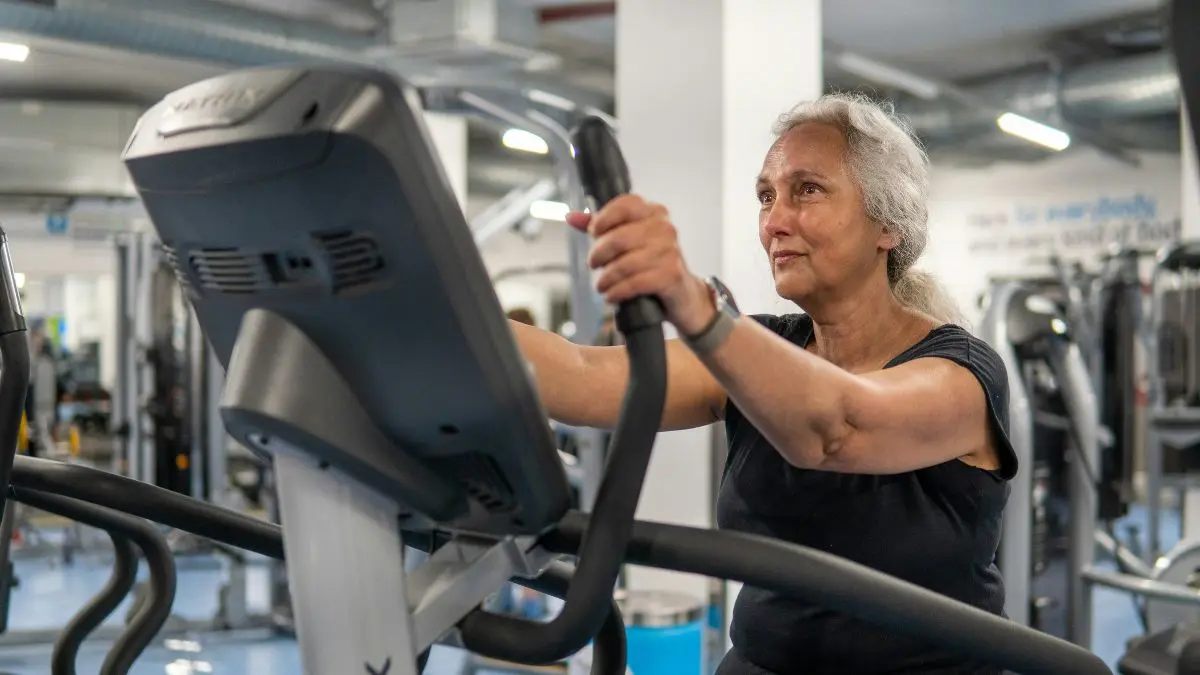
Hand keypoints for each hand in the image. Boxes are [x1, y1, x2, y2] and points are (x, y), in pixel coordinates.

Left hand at [566, 195, 715, 334]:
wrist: (682, 294)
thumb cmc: (651, 264)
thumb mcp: (628, 242)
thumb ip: (602, 228)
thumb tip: (571, 217)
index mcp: (654, 213)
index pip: (625, 205)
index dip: (603, 218)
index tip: (593, 233)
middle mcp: (665, 229)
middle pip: (619, 237)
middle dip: (599, 254)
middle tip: (593, 264)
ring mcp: (671, 252)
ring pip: (626, 263)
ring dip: (607, 278)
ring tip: (601, 285)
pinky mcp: (671, 275)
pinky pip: (636, 282)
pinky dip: (618, 291)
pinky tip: (611, 295)